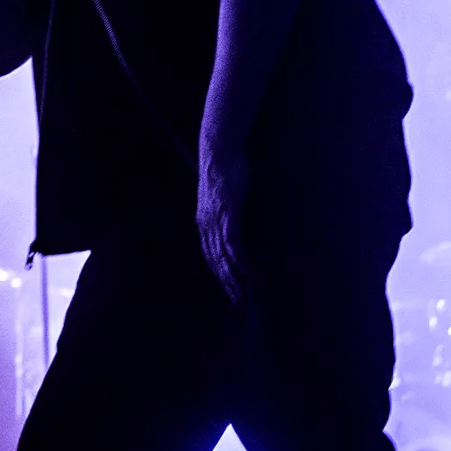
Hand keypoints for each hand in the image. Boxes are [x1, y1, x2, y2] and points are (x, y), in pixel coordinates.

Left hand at [196, 149, 248, 303]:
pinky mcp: (227, 212)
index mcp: (203, 221)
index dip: (218, 273)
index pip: (209, 254)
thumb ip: (227, 213)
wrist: (219, 150)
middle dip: (226, 281)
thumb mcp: (222, 198)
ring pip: (222, 255)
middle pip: (214, 260)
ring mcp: (215, 219)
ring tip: (244, 292)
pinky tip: (247, 270)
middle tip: (236, 300)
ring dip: (234, 275)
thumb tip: (235, 225)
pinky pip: (232, 241)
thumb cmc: (224, 171)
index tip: (228, 289)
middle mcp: (205, 223)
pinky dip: (240, 258)